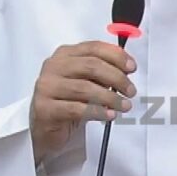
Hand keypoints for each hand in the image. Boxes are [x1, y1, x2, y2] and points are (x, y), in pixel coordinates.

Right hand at [30, 41, 136, 162]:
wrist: (46, 128)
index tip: (132, 67)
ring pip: (84, 88)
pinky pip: (76, 109)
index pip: (93, 48)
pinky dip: (97, 112)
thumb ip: (102, 73)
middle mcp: (53, 67)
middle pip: (91, 66)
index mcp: (64, 55)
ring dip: (110, 98)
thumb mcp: (86, 82)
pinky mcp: (44, 108)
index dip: (116, 56)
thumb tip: (126, 70)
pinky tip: (109, 115)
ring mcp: (46, 87)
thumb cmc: (68, 101)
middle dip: (116, 78)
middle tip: (131, 91)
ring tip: (124, 106)